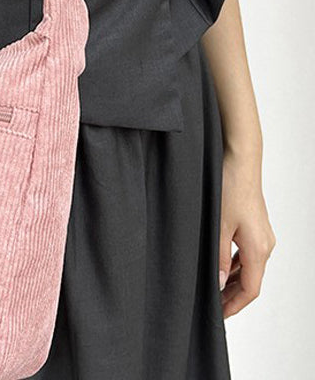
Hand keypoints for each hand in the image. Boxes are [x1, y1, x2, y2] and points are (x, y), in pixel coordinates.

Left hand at [219, 143, 275, 317]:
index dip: (233, 305)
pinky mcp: (255, 226)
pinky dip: (233, 263)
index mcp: (258, 249)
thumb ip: (217, 257)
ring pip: (248, 267)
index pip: (250, 290)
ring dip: (231, 279)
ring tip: (211, 288)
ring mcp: (262, 235)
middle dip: (231, 295)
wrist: (240, 160)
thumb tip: (217, 283)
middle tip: (211, 306)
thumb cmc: (229, 187)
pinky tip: (217, 263)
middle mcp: (265, 245)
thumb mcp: (218, 225)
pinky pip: (246, 253)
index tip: (218, 315)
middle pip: (250, 281)